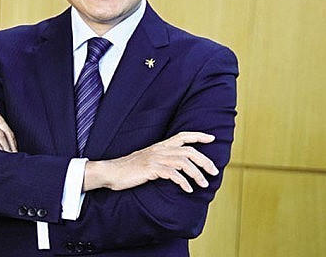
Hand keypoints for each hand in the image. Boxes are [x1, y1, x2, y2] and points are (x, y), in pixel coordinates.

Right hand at [84, 132, 217, 192]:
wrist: (111, 172)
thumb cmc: (128, 169)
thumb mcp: (147, 160)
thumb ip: (161, 160)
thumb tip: (176, 167)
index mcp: (160, 145)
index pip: (183, 136)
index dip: (198, 135)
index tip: (212, 138)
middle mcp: (160, 149)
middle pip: (188, 150)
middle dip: (204, 160)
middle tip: (214, 171)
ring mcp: (155, 159)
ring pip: (184, 163)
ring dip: (197, 174)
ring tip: (204, 184)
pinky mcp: (151, 169)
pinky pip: (173, 175)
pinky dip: (183, 182)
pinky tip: (187, 190)